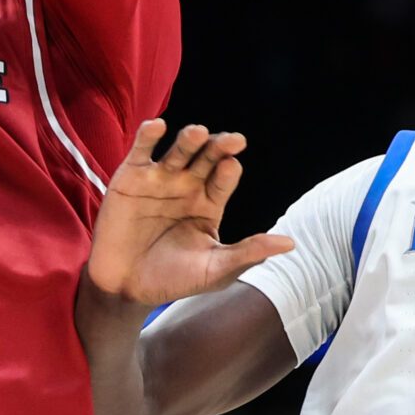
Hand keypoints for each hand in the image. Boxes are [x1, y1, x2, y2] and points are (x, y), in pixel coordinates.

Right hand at [87, 119, 294, 310]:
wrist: (124, 288)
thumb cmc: (172, 281)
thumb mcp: (215, 270)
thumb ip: (248, 252)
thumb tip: (290, 243)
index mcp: (209, 203)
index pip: (225, 177)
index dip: (229, 169)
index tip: (231, 167)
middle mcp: (187, 186)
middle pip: (207, 157)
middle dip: (219, 146)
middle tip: (232, 140)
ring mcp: (159, 179)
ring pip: (179, 150)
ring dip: (189, 139)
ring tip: (198, 133)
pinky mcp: (130, 177)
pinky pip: (141, 151)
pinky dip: (148, 136)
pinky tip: (158, 127)